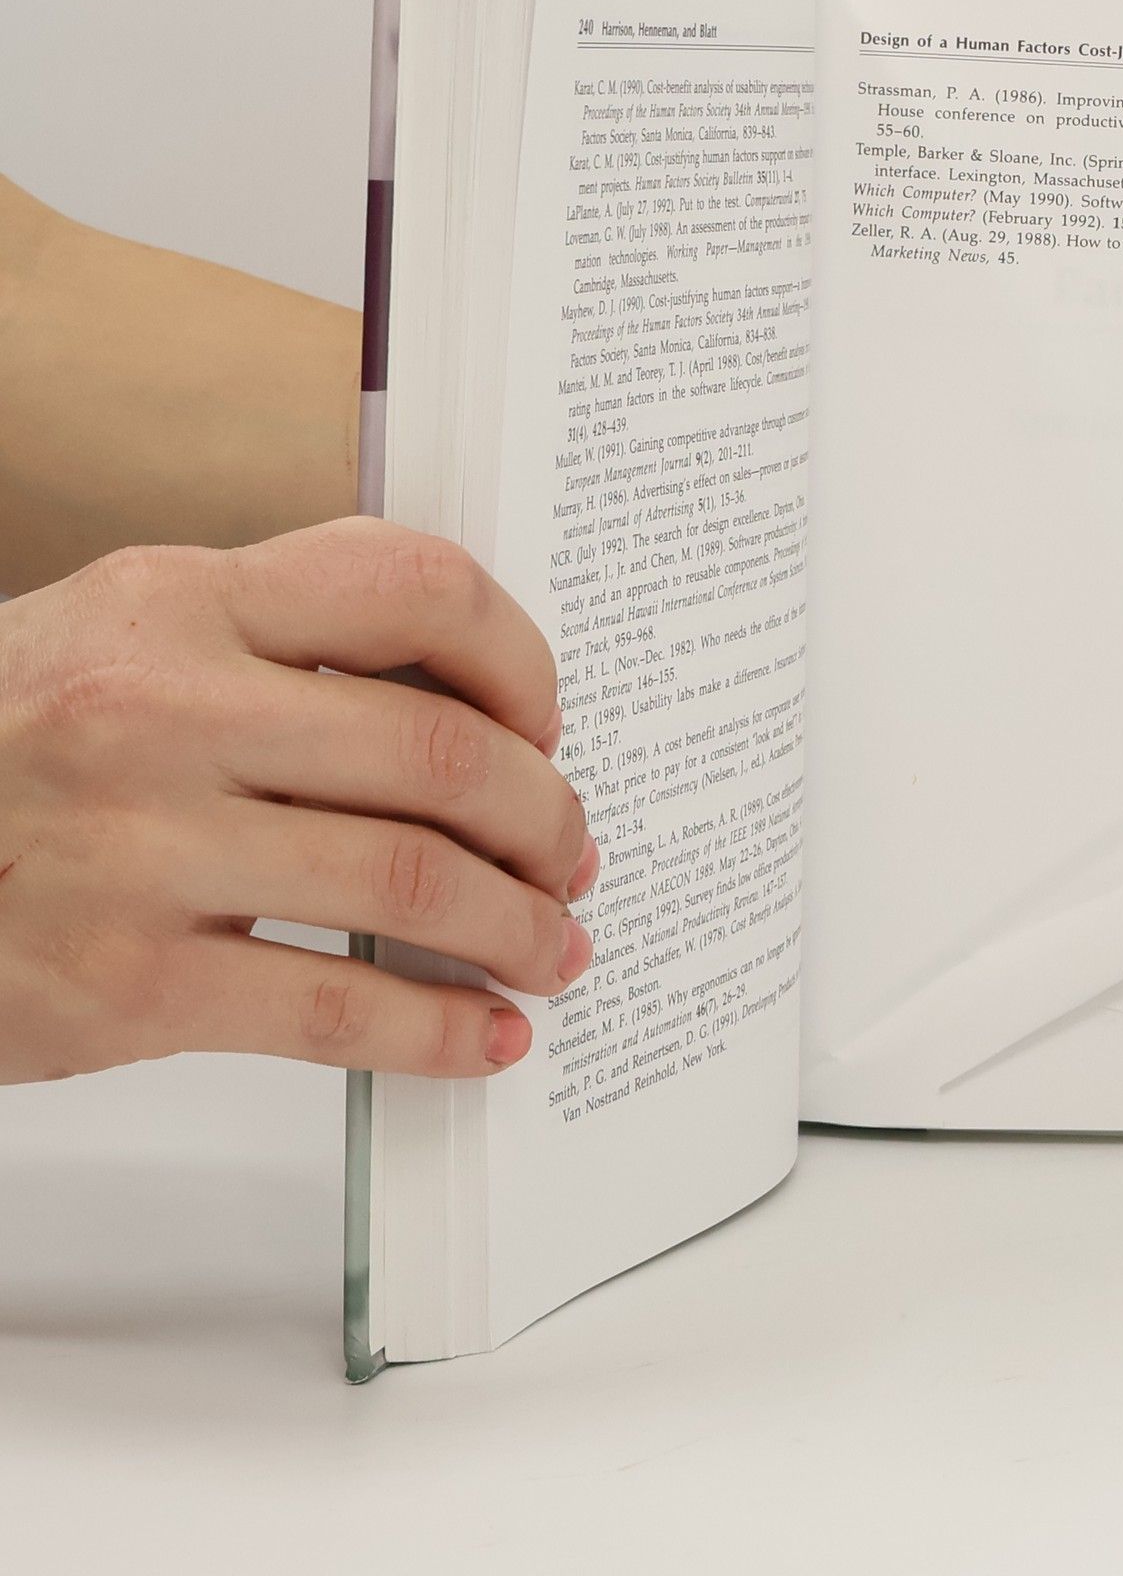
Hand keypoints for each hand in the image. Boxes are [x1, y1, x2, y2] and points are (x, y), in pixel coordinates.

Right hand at [0, 518, 596, 1083]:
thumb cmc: (4, 749)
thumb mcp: (122, 641)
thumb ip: (279, 648)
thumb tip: (469, 711)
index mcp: (181, 602)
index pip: (413, 585)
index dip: (520, 659)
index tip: (546, 723)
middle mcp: (165, 709)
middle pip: (445, 753)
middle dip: (547, 818)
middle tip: (570, 855)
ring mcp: (144, 848)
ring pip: (413, 881)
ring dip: (519, 926)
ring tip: (554, 946)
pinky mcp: (127, 985)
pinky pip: (341, 1009)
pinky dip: (443, 1030)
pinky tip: (488, 1034)